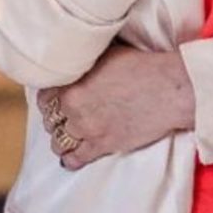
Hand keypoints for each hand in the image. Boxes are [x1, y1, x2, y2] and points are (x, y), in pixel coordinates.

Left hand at [36, 41, 195, 170]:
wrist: (168, 89)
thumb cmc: (143, 66)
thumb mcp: (107, 54)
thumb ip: (86, 61)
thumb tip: (79, 58)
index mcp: (73, 84)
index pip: (44, 95)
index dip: (51, 95)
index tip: (56, 96)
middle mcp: (74, 109)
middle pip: (50, 118)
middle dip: (56, 116)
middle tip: (64, 113)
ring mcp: (88, 130)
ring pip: (58, 141)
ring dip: (62, 136)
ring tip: (69, 132)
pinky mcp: (102, 146)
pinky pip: (75, 159)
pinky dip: (70, 158)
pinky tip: (72, 154)